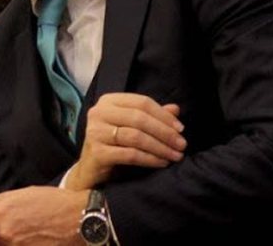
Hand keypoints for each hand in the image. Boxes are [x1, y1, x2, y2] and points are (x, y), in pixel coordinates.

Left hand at [0, 186, 88, 244]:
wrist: (77, 218)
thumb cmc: (54, 202)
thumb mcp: (27, 192)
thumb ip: (1, 198)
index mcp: (1, 212)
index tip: (5, 218)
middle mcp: (4, 231)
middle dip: (5, 230)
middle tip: (23, 224)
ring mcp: (15, 245)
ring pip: (6, 243)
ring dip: (14, 238)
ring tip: (32, 231)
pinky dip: (23, 244)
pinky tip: (36, 238)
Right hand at [66, 93, 186, 190]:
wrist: (90, 172)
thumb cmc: (113, 146)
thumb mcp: (132, 128)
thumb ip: (152, 117)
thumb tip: (176, 109)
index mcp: (108, 101)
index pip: (142, 102)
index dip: (164, 115)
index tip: (180, 129)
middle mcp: (99, 113)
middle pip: (139, 118)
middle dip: (165, 132)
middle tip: (182, 144)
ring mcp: (95, 131)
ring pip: (136, 136)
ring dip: (160, 147)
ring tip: (175, 155)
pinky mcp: (97, 152)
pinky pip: (130, 154)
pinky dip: (150, 159)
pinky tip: (162, 163)